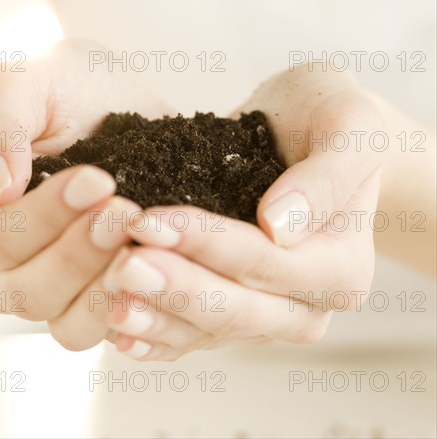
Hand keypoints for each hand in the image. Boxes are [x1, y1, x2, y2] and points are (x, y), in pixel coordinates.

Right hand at [0, 39, 172, 348]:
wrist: (124, 103)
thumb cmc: (69, 88)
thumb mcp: (30, 83)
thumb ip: (0, 124)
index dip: (40, 218)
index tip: (96, 178)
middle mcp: (11, 262)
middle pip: (25, 293)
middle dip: (78, 253)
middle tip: (125, 208)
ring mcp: (61, 284)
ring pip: (66, 326)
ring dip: (107, 286)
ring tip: (146, 238)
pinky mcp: (104, 292)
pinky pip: (113, 329)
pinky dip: (138, 309)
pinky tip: (163, 271)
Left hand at [98, 63, 384, 359]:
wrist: (307, 135)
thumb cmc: (325, 121)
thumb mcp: (349, 126)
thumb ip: (327, 176)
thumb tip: (280, 227)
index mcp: (340, 268)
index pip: (264, 262)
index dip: (205, 244)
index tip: (149, 220)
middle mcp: (305, 305)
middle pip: (234, 309)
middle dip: (175, 287)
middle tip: (121, 267)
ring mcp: (265, 315)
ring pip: (207, 331)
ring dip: (156, 317)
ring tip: (109, 298)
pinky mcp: (230, 312)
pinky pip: (192, 335)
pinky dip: (156, 334)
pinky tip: (117, 330)